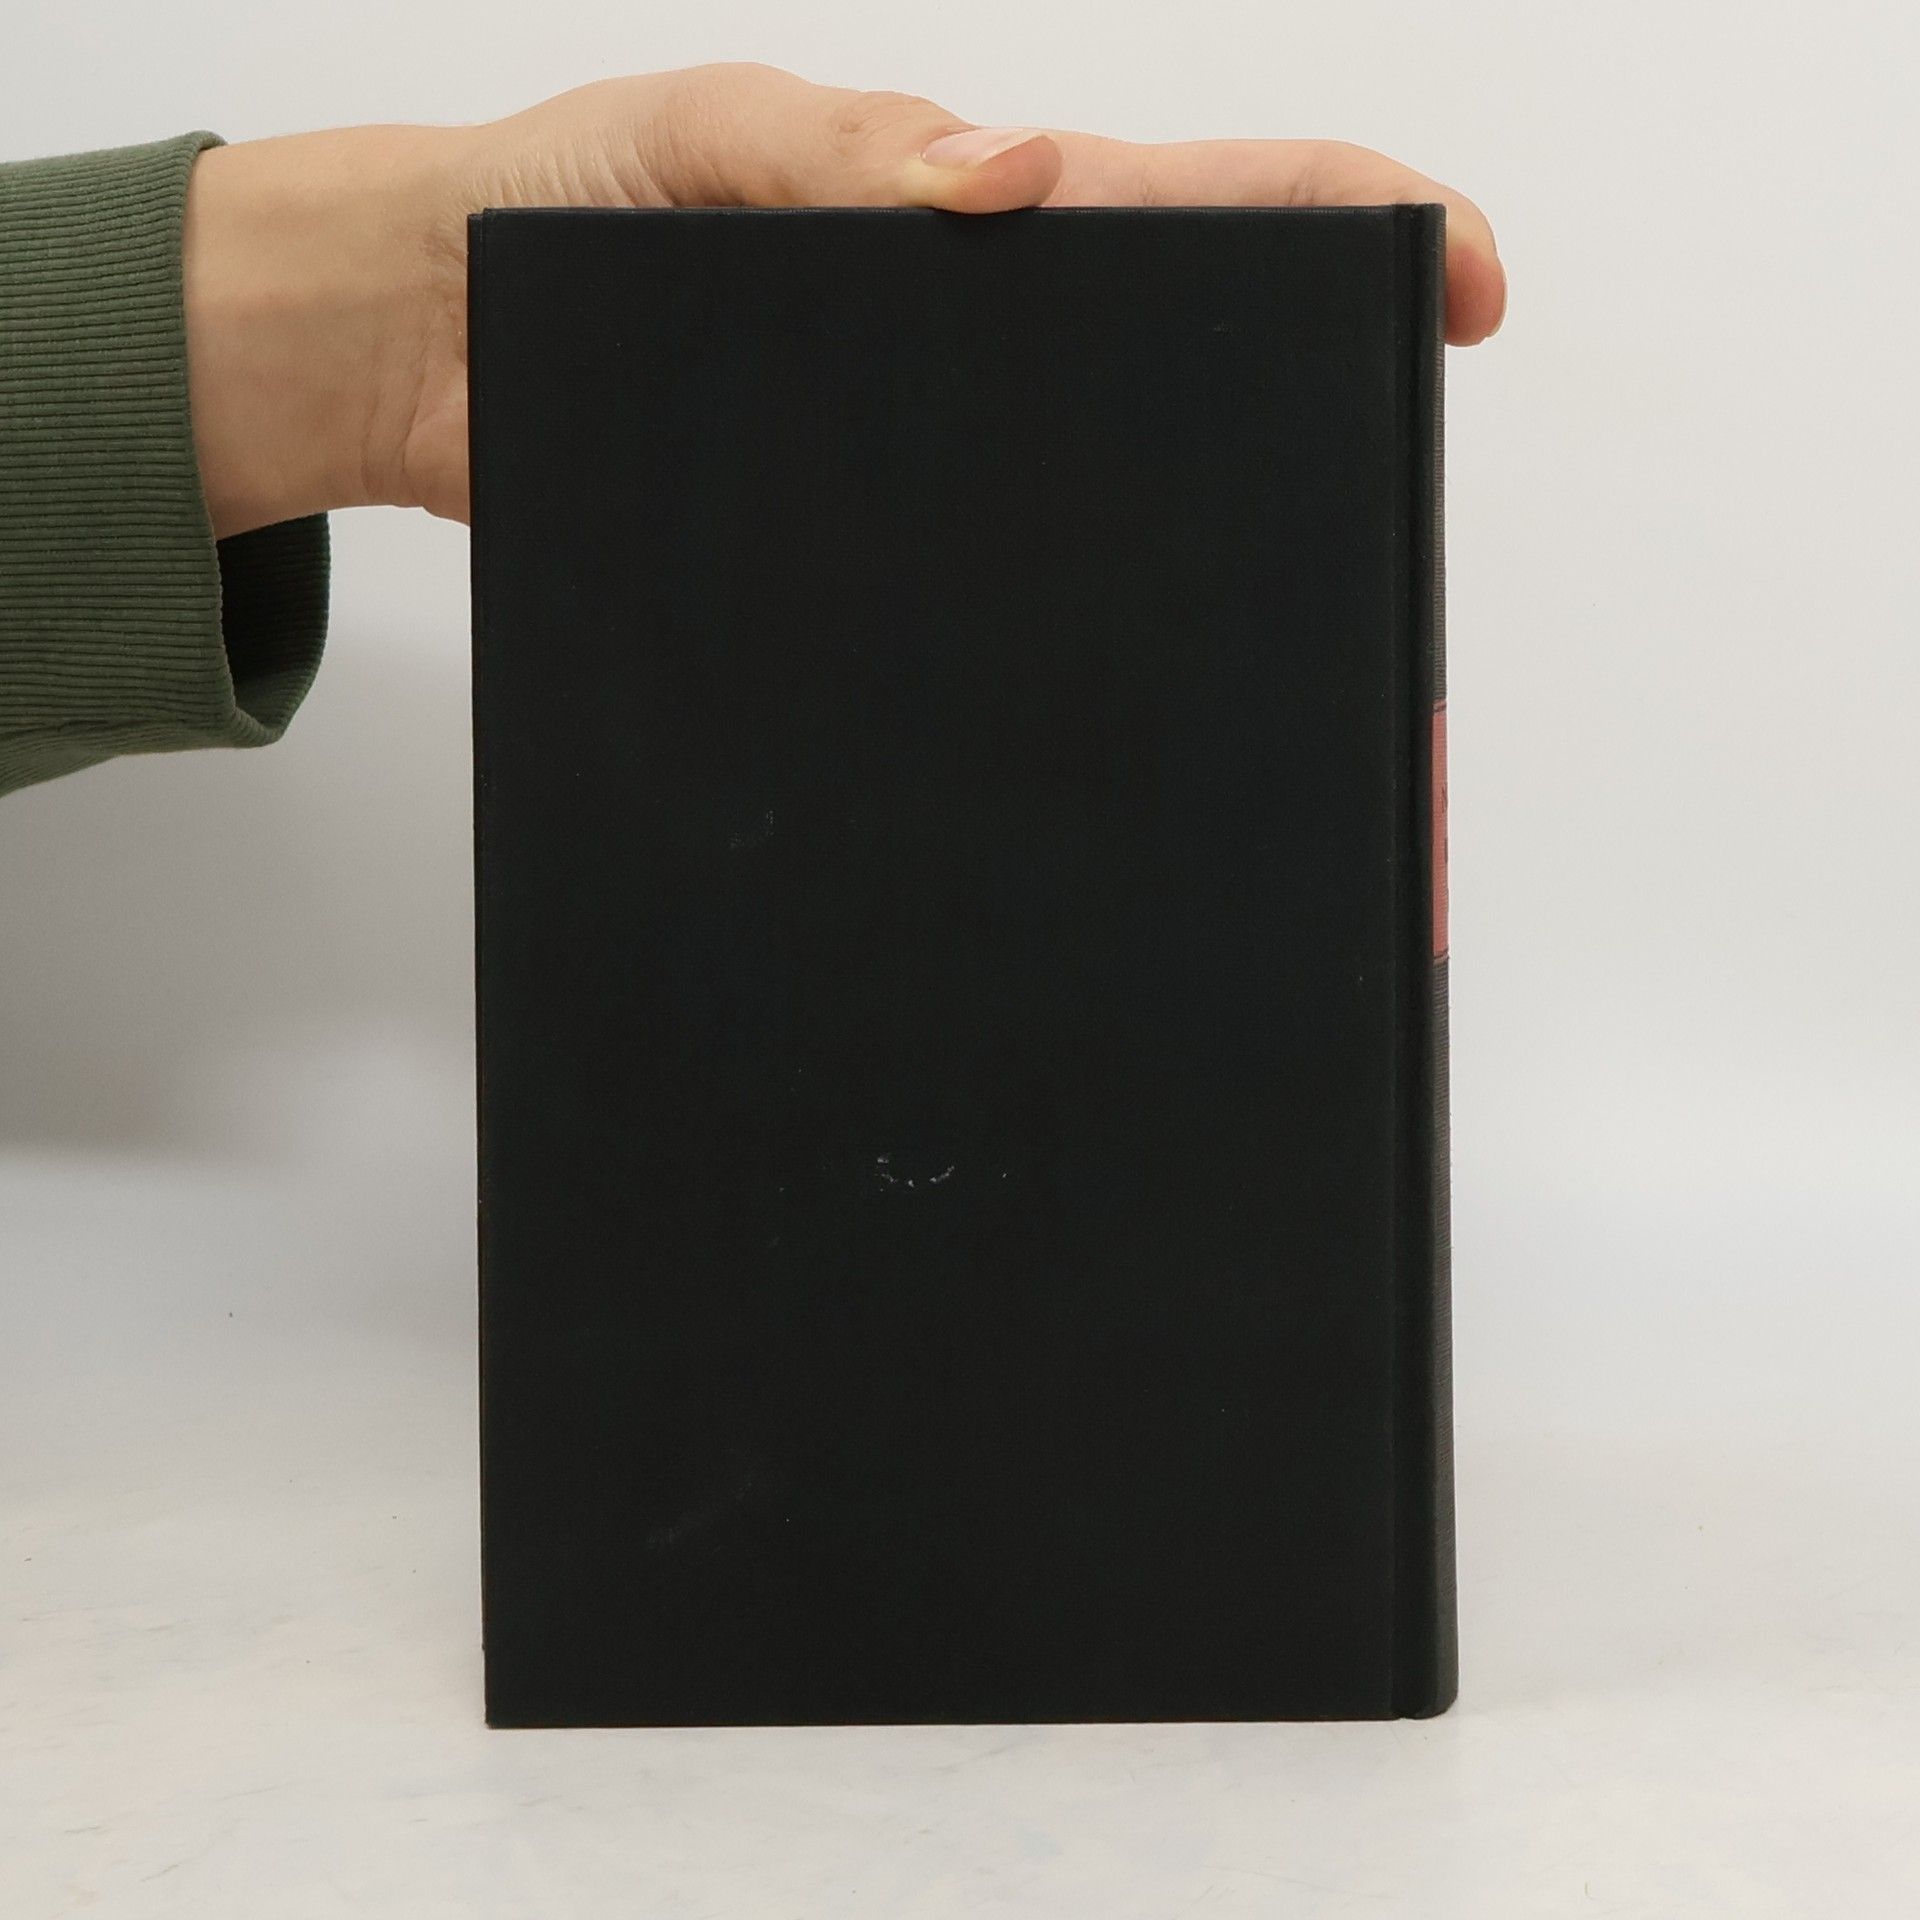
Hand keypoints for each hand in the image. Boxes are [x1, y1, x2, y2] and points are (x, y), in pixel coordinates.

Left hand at [183, 65, 1504, 537]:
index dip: (1337, 215)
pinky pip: (976, 590)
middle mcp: (969, 354)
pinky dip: (1047, 633)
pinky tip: (1092, 684)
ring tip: (1295, 622)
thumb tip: (996, 185)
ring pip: (1095, 500)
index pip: (1188, 204)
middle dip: (1313, 409)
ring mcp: (925, 461)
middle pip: (1183, 368)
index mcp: (965, 217)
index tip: (1454, 266)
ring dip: (1196, 557)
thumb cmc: (557, 211)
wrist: (433, 344)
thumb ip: (844, 154)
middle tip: (1404, 471)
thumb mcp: (707, 138)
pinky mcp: (859, 554)